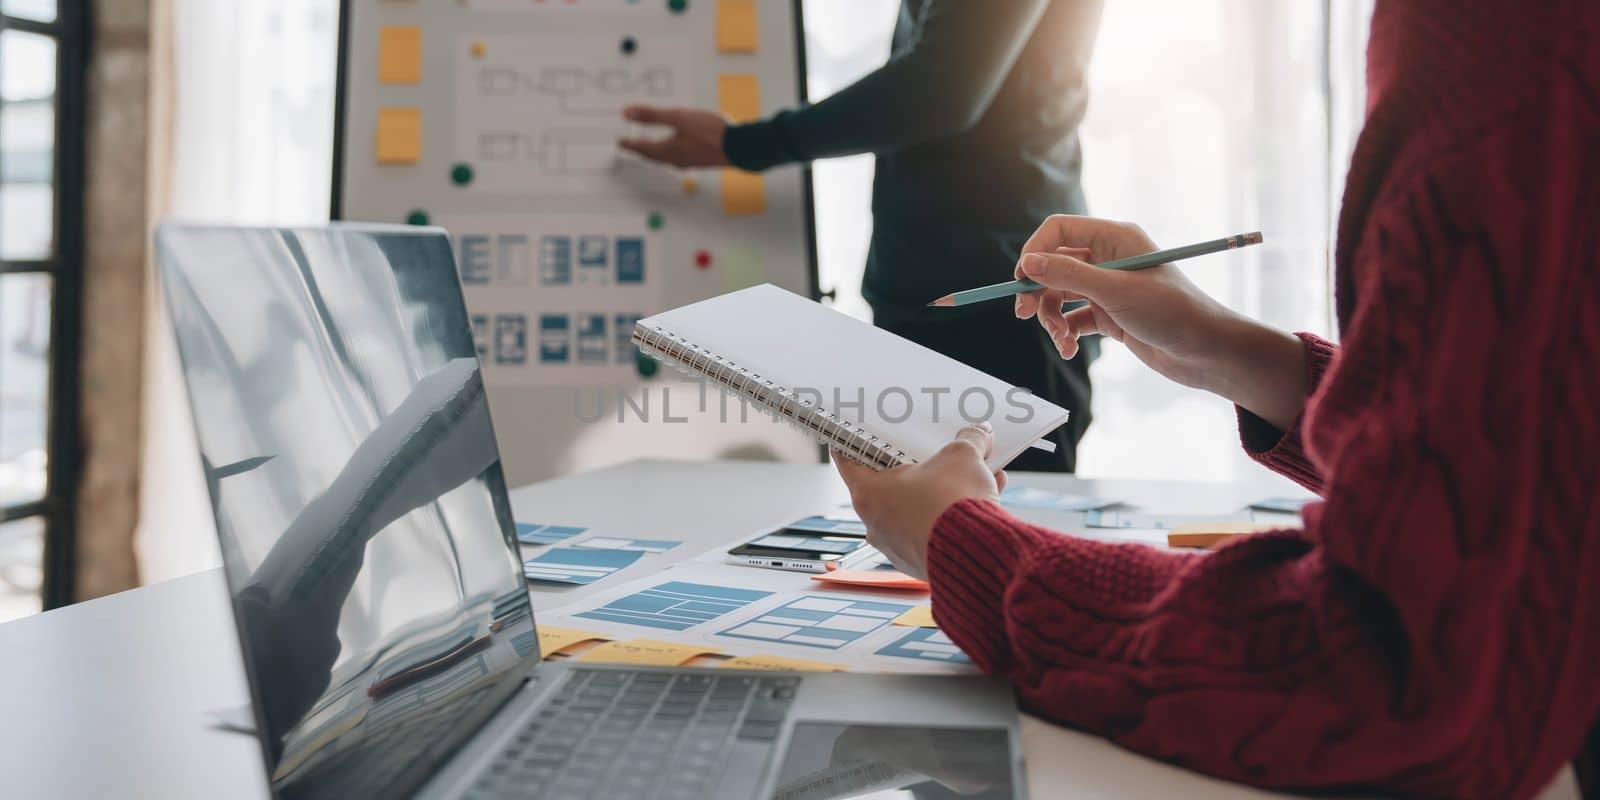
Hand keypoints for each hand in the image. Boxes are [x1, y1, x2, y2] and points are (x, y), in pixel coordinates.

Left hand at [617, 106, 729, 167]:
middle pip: (652, 155)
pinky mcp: (700, 161)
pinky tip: (676, 150)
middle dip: (640, 150)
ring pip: (665, 159)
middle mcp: (676, 159)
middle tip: (630, 146)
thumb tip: (627, 113)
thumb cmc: (712, 132)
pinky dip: (669, 153)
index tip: (620, 142)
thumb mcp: (678, 117)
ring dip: (654, 153)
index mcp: (668, 149)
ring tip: (649, 148)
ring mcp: (689, 162)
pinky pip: (678, 159)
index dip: (629, 143)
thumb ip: (651, 115)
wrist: (740, 147)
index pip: (641, 147)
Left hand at [832, 424, 1005, 580]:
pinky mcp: (922, 563)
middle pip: (888, 486)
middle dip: (914, 468)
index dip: (856, 443)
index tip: (860, 434)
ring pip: (915, 510)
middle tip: (931, 452)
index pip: (849, 461)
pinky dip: (951, 516)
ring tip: (971, 475)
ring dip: (940, 492)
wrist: (977, 554)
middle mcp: (876, 524)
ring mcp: (897, 547)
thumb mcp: (963, 457)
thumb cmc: (953, 506)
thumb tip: (979, 434)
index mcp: (869, 494)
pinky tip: (982, 500)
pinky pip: (934, 531)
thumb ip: (969, 440)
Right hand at [1015, 215, 1309, 428]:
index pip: (1059, 231)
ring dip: (1051, 318)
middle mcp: (1109, 258)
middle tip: (1024, 314)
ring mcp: (1108, 287)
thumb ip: (1068, 276)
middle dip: (1038, 290)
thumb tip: (1027, 263)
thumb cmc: (1170, 313)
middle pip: (1054, 265)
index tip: (1021, 280)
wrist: (1206, 352)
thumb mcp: (1115, 292)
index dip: (1035, 252)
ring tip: (1061, 340)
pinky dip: (1066, 333)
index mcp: (1114, 238)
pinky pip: (1073, 318)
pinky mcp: (1110, 314)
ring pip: (1060, 295)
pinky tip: (1070, 349)